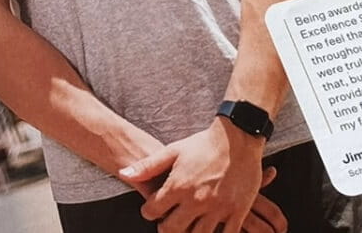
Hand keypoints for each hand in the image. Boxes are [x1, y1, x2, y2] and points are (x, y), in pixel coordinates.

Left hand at [120, 121, 286, 232]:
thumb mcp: (173, 151)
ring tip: (189, 224)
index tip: (153, 208)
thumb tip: (123, 174)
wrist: (238, 138)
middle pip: (172, 230)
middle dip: (166, 228)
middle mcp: (196, 201)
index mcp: (178, 186)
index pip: (152, 212)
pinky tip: (212, 228)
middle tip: (169, 221)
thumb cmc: (204, 144)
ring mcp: (217, 208)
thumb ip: (147, 166)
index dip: (149, 212)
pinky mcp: (237, 211)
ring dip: (190, 232)